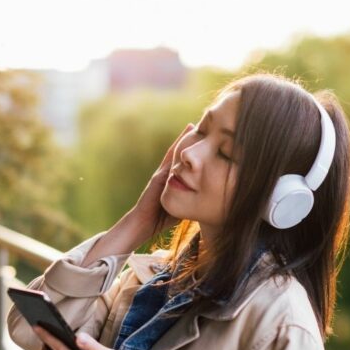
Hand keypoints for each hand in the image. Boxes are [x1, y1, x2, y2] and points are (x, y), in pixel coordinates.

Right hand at [129, 122, 194, 240]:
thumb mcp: (181, 206)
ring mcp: (160, 175)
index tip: (205, 138)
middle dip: (186, 139)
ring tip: (191, 126)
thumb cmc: (161, 219)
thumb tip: (208, 199)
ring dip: (180, 140)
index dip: (192, 151)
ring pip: (172, 154)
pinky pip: (167, 163)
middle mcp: (166, 174)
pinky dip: (174, 151)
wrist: (141, 225)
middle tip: (199, 124)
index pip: (184, 163)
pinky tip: (181, 142)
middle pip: (178, 153)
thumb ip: (190, 200)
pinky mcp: (157, 179)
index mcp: (172, 181)